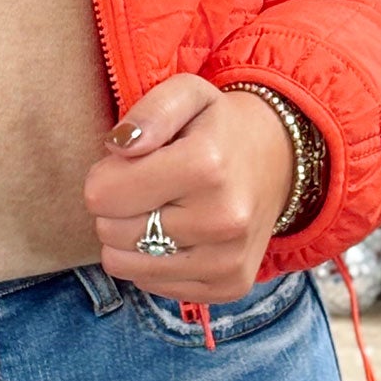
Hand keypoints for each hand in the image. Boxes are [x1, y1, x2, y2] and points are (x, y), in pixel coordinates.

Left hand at [82, 74, 294, 303]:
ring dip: (128, 238)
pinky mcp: (228, 287)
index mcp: (205, 166)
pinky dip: (151, 261)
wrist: (280, 161)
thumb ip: (150, 111)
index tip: (130, 163)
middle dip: (116, 206)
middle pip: (109, 231)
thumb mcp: (188, 93)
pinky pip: (149, 284)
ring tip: (160, 210)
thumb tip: (117, 146)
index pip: (101, 195)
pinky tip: (177, 234)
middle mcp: (222, 220)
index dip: (104, 174)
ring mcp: (227, 261)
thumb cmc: (218, 126)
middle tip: (147, 186)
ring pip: (122, 265)